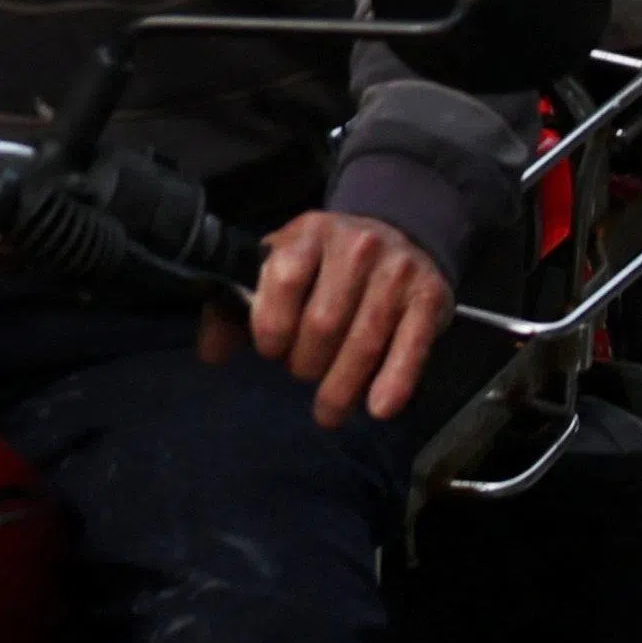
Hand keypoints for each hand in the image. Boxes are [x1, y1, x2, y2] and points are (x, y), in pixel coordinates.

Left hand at [248, 206, 456, 424]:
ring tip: (328, 413)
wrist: (401, 229)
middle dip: (305, 363)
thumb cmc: (328, 262)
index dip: (271, 326)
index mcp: (308, 234)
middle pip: (323, 323)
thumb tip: (212, 356)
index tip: (271, 350)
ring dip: (341, 387)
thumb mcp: (282, 266)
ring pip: (363, 342)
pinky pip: (410, 347)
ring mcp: (397, 271)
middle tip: (302, 373)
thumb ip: (237, 307)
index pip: (284, 279)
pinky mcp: (430, 296)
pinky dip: (394, 381)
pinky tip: (379, 408)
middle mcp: (356, 246)